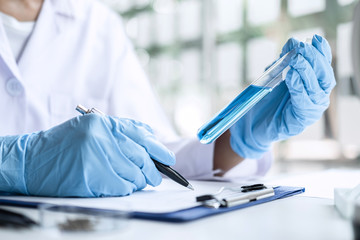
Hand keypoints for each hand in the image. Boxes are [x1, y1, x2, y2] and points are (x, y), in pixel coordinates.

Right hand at [0, 114, 174, 196]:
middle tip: (154, 177)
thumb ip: (119, 130)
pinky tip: (119, 186)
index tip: (168, 159)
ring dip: (138, 181)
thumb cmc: (63, 145)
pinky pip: (123, 187)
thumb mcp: (90, 128)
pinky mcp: (92, 177)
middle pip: (141, 157)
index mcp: (103, 123)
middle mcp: (102, 137)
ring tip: (133, 182)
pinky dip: (126, 189)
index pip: (141, 135)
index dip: (158, 148)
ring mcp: (97, 157)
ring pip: (135, 174)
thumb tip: (150, 137)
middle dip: (152, 170)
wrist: (32, 161)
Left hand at [229, 35, 335, 158]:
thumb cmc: (264, 102)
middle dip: (314, 59)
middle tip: (302, 48)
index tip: (314, 38)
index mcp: (313, 85)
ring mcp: (310, 111)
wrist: (251, 126)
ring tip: (297, 60)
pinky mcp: (300, 121)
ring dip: (307, 72)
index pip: (323, 66)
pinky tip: (292, 77)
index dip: (321, 52)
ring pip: (317, 89)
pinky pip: (304, 103)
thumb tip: (290, 45)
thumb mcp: (273, 77)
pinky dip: (299, 88)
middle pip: (324, 76)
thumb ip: (282, 64)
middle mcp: (316, 98)